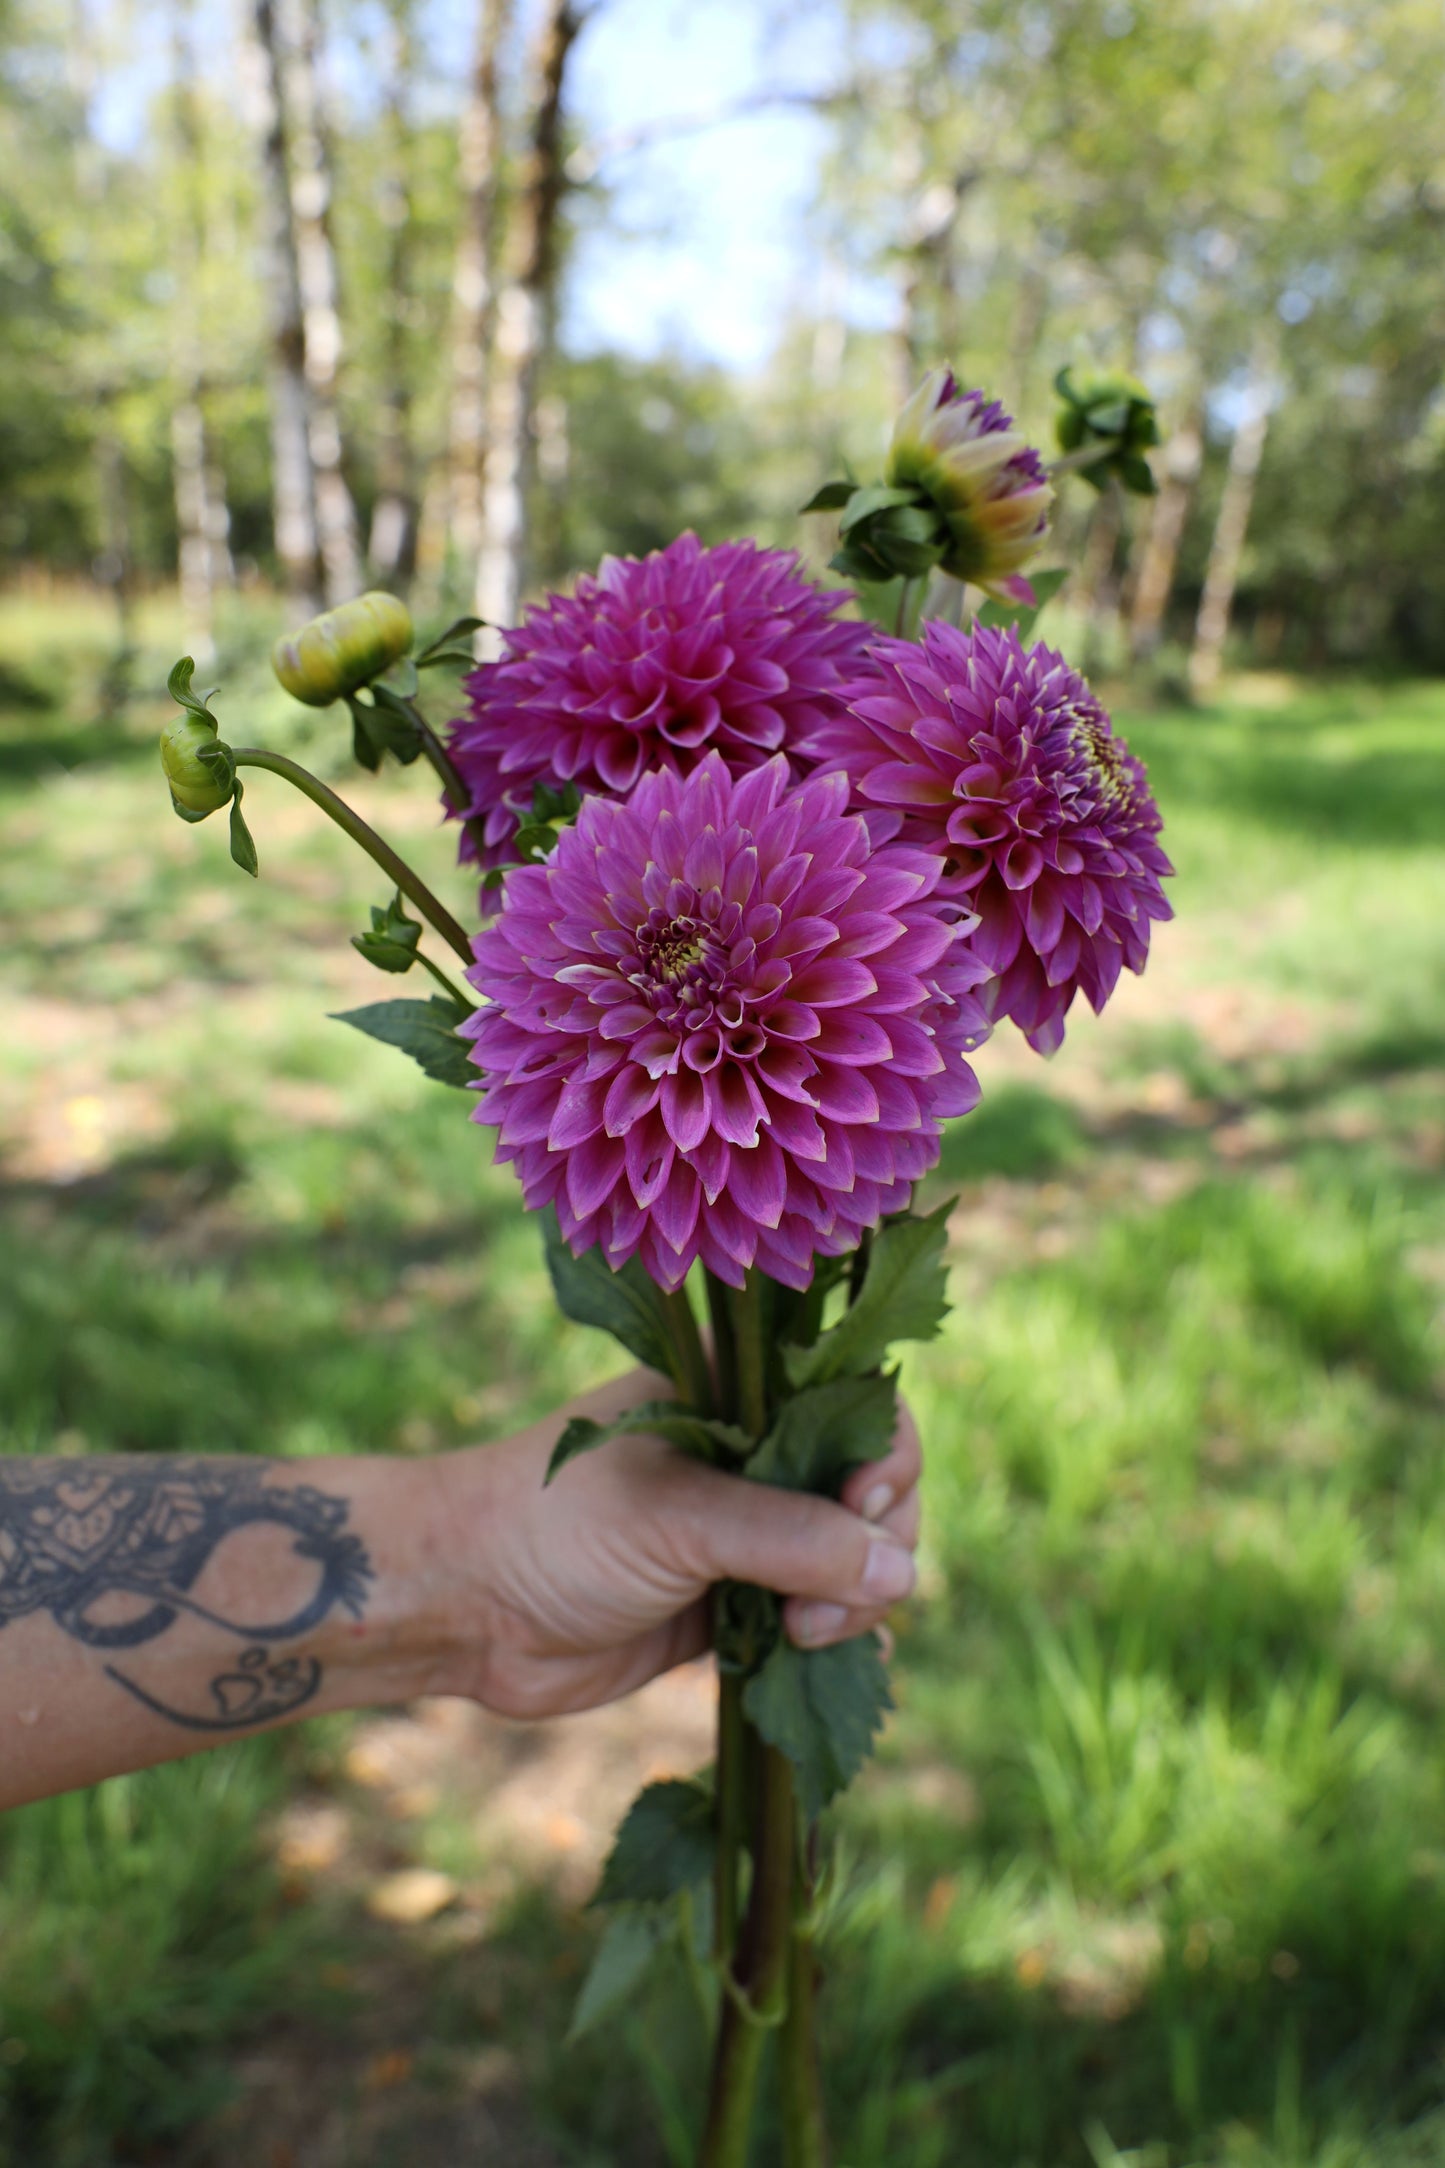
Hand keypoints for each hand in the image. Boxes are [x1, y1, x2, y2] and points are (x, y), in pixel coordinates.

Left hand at [429, 1370, 920, 1720]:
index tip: (865, 1507)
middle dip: (872, 1545)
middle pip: (868, 1489)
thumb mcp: (680, 1516)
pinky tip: (827, 1663)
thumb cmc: (555, 1527)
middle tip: (824, 1601)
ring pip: (846, 1560)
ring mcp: (741, 1532)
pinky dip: (832, 1640)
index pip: (857, 1406)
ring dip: (850, 1602)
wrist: (461, 1605)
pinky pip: (809, 1616)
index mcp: (738, 1395)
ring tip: (800, 1637)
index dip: (883, 1458)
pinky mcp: (727, 1605)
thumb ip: (793, 1537)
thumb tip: (899, 1572)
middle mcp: (749, 1455)